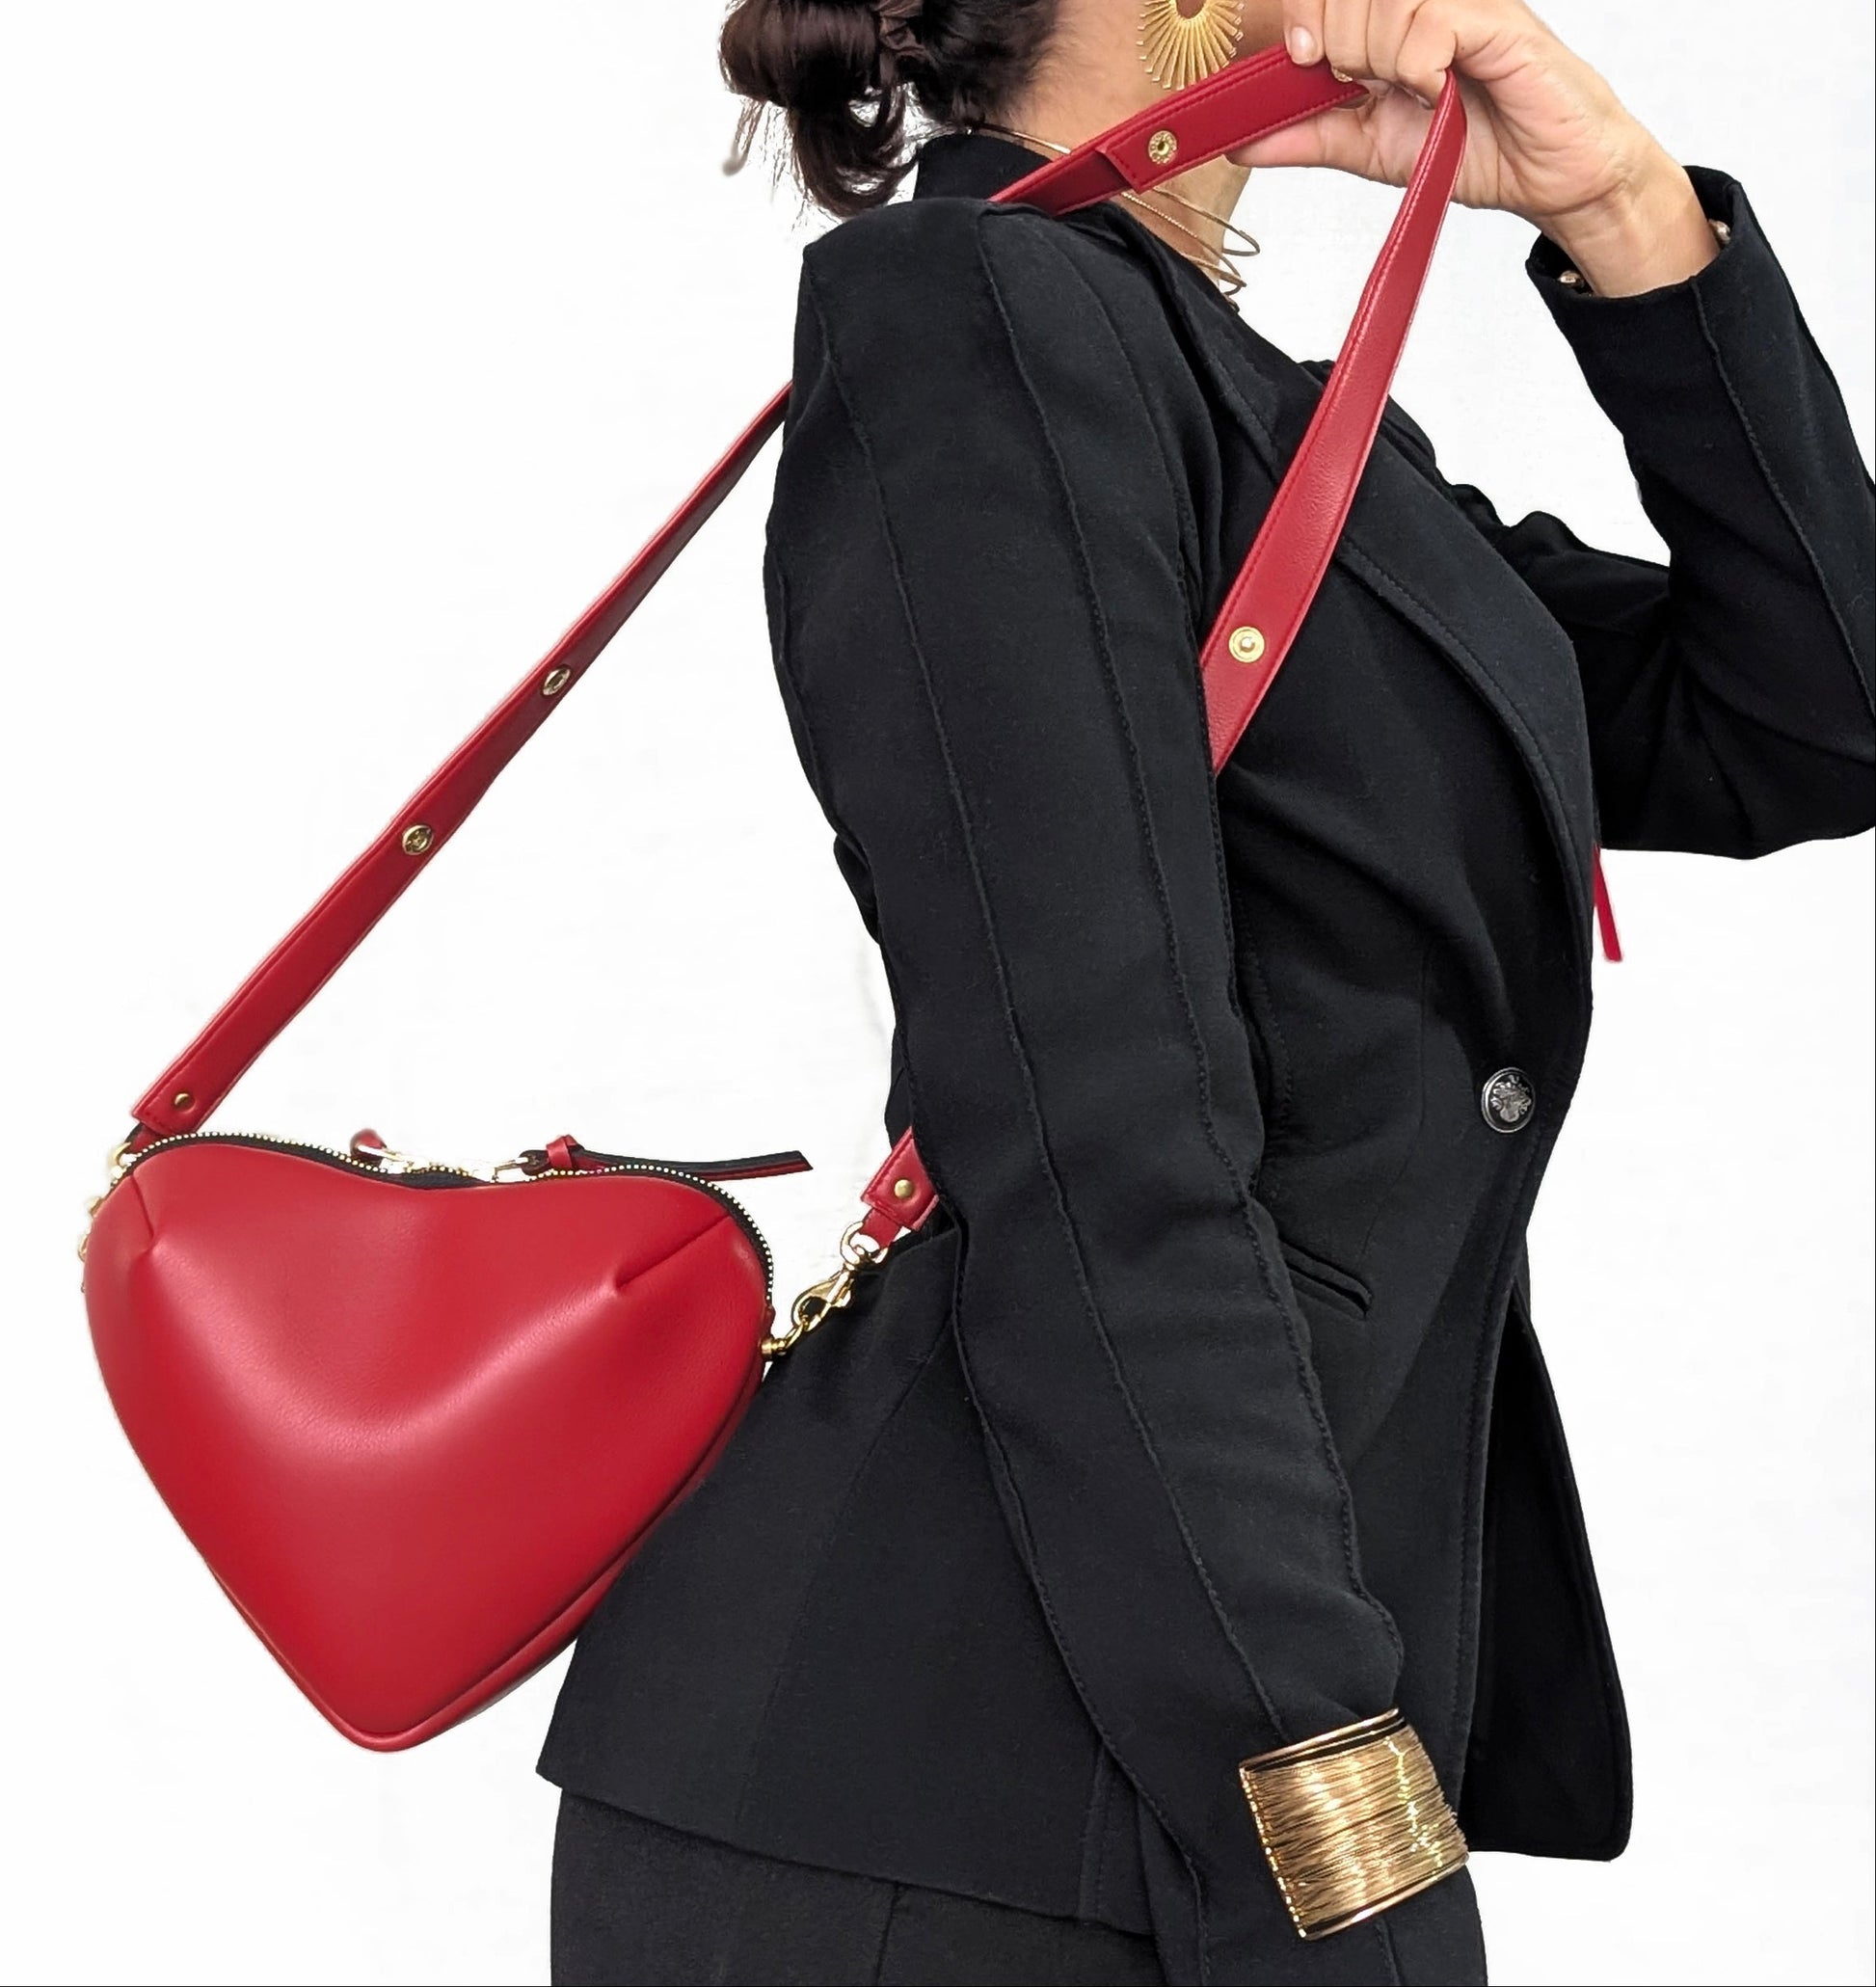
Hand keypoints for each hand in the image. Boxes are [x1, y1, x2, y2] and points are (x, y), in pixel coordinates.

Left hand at [1232, 1, 1720, 294]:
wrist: (1551, 176)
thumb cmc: (1476, 147)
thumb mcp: (1370, 148)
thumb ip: (1308, 138)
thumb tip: (1242, 142)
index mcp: (1389, 20)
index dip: (1305, 19)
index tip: (1305, 61)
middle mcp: (1424, 2)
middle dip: (1338, 49)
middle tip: (1369, 86)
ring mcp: (1461, 4)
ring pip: (1382, 3)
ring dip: (1380, 59)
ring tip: (1416, 92)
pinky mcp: (1496, 19)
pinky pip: (1430, 20)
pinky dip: (1418, 63)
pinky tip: (1437, 86)